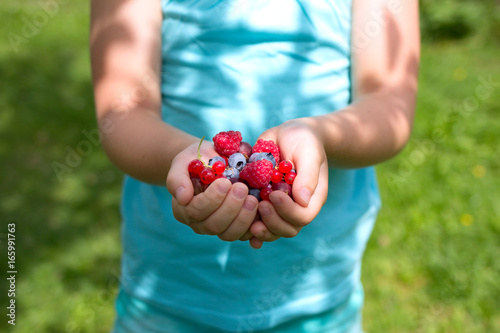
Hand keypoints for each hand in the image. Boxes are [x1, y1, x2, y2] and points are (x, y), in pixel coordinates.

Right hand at [166, 141, 258, 241]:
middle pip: (214, 225)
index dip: (211, 199)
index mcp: (184, 209)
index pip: (195, 211)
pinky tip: (261, 212)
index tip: (225, 182)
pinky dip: (255, 227)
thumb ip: (177, 178)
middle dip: (230, 208)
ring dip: (244, 218)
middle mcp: (200, 223)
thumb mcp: (183, 162)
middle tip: (242, 188)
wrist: (213, 161)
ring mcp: (219, 228)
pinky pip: (245, 235)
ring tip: (253, 198)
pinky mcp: (236, 228)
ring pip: (230, 234)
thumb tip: (182, 198)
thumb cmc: (196, 160)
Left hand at [249, 119, 328, 246]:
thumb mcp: (309, 152)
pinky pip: (258, 223)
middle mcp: (296, 207)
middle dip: (273, 222)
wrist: (289, 134)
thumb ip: (308, 175)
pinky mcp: (264, 203)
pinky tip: (243, 227)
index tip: (273, 194)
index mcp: (311, 197)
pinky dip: (250, 227)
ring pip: (273, 230)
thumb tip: (302, 200)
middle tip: (260, 205)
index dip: (288, 211)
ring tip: (248, 216)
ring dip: (261, 229)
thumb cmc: (303, 141)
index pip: (302, 216)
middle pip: (288, 229)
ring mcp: (279, 208)